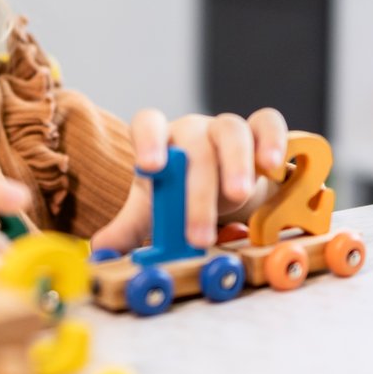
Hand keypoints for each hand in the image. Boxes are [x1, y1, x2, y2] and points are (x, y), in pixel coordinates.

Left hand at [90, 108, 288, 253]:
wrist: (226, 187)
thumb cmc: (185, 194)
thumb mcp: (157, 210)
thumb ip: (130, 227)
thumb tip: (99, 250)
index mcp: (161, 141)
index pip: (148, 123)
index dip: (147, 141)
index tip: (150, 168)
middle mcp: (193, 130)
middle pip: (194, 145)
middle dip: (197, 191)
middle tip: (199, 234)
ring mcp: (227, 128)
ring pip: (231, 130)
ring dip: (235, 163)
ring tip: (240, 195)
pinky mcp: (261, 132)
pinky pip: (268, 123)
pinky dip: (272, 140)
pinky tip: (272, 167)